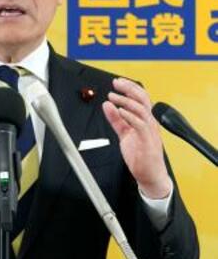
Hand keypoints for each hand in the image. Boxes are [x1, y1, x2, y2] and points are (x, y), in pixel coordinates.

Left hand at [102, 77, 171, 198]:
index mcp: (145, 120)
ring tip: (113, 97)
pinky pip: (140, 125)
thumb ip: (116, 120)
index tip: (117, 82)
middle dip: (128, 88)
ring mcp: (150, 131)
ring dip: (126, 101)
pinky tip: (120, 111)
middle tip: (115, 83)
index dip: (129, 87)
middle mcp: (149, 123)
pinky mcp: (147, 141)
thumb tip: (107, 105)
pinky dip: (130, 116)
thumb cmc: (140, 156)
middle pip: (142, 99)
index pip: (140, 98)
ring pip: (141, 109)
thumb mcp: (124, 134)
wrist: (150, 176)